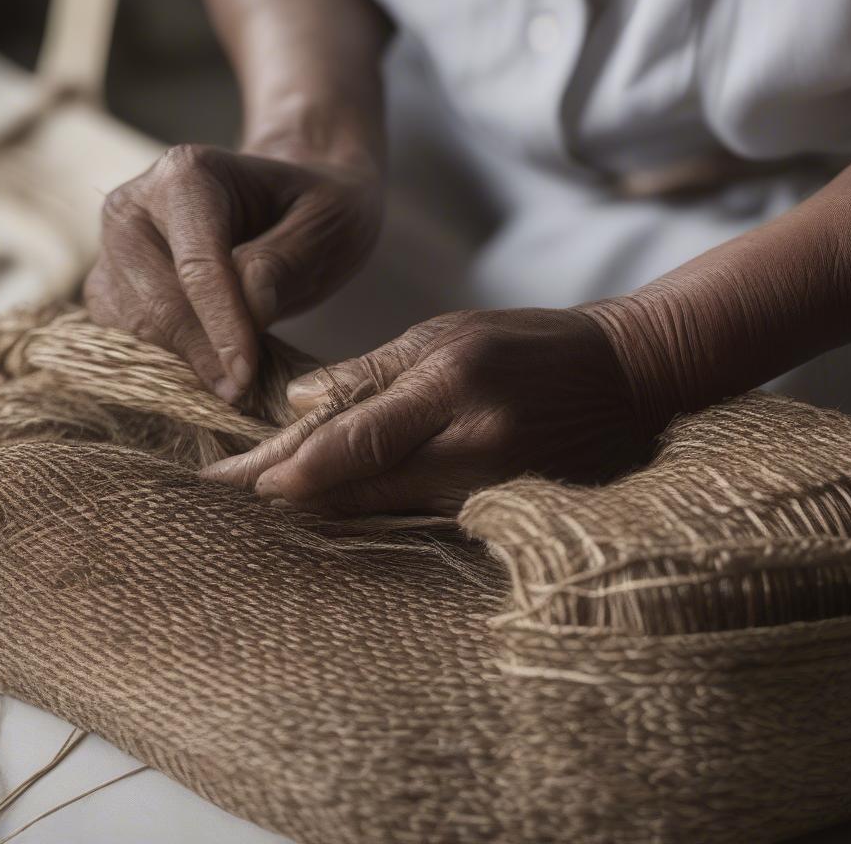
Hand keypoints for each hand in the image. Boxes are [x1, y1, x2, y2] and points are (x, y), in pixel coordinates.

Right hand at [84, 143, 381, 402]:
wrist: (289, 204)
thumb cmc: (312, 209)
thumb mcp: (327, 222)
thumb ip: (286, 262)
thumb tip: (251, 311)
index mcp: (187, 174)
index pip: (197, 265)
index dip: (222, 327)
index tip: (246, 376)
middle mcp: (134, 205)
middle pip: (156, 301)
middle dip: (202, 352)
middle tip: (246, 387)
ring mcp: (112, 247)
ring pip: (132, 326)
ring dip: (184, 362)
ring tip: (236, 376)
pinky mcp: (109, 285)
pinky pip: (120, 340)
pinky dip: (163, 362)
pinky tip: (209, 368)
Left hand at [201, 306, 644, 515]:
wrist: (623, 378)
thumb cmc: (528, 344)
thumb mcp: (449, 333)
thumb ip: (373, 372)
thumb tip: (300, 405)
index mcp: (449, 385)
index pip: (353, 439)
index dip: (290, 466)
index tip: (234, 482)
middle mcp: (470, 443)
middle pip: (360, 486)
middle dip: (293, 494)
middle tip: (228, 500)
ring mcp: (491, 484)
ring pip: (386, 509)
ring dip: (327, 509)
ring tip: (269, 509)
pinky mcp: (505, 507)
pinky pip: (423, 517)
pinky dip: (376, 514)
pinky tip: (341, 514)